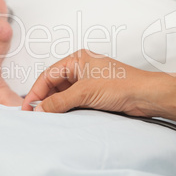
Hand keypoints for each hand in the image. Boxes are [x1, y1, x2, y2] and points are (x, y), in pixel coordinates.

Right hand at [22, 49, 156, 116]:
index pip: (49, 75)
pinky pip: (73, 99)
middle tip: (37, 113)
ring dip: (56, 104)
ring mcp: (87, 81)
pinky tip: (62, 115)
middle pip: (54, 83)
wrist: (146, 95)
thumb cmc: (123, 83)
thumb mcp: (85, 92)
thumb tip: (41, 109)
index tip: (29, 106)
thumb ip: (60, 101)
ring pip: (63, 92)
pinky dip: (66, 107)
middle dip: (45, 98)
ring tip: (48, 115)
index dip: (37, 90)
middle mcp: (81, 68)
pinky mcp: (94, 92)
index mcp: (77, 59)